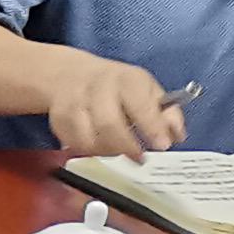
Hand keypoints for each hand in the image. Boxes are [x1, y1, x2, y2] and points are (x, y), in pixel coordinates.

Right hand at [42, 53, 187, 156]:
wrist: (70, 75)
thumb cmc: (117, 85)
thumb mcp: (147, 89)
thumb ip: (166, 112)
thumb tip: (177, 135)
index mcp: (126, 80)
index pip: (140, 105)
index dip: (152, 127)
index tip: (162, 145)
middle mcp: (97, 89)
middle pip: (109, 124)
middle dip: (126, 146)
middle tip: (139, 158)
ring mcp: (73, 103)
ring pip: (87, 137)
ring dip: (106, 152)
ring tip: (119, 153)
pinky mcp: (57, 119)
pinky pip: (72, 143)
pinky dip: (87, 151)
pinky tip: (98, 149)